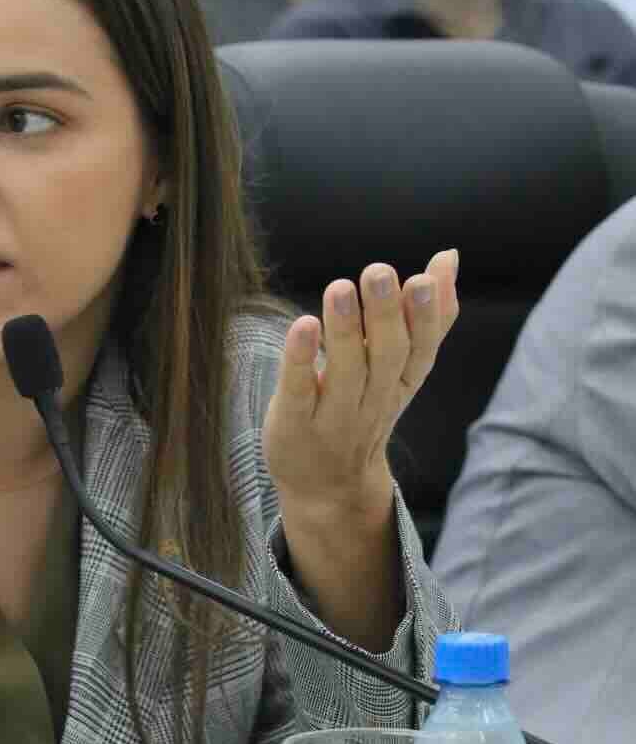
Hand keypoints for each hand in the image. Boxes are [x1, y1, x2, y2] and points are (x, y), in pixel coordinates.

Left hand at [263, 249, 459, 514]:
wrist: (327, 486)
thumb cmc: (363, 408)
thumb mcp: (400, 369)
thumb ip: (427, 316)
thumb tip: (450, 257)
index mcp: (401, 383)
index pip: (420, 351)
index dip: (424, 318)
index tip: (422, 278)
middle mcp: (373, 401)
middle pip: (385, 358)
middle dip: (385, 315)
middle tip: (378, 271)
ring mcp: (334, 417)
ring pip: (345, 373)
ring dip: (344, 330)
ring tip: (340, 287)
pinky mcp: (294, 424)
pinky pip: (300, 391)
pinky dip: (302, 360)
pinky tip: (302, 325)